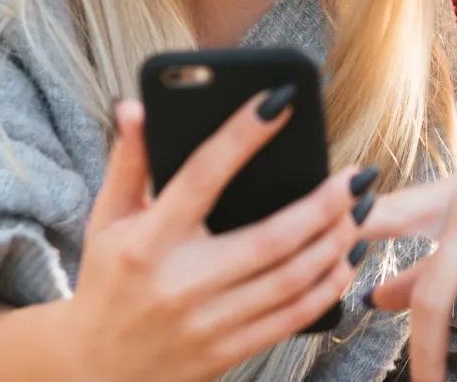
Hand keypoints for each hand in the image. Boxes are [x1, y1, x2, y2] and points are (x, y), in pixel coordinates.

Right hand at [50, 92, 373, 380]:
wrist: (94, 368)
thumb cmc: (107, 281)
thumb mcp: (106, 220)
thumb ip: (129, 163)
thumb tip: (135, 106)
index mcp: (146, 242)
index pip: (201, 176)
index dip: (242, 135)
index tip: (281, 100)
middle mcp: (180, 283)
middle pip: (270, 238)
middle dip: (324, 204)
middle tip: (357, 176)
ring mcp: (206, 324)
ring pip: (291, 279)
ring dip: (336, 243)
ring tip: (362, 210)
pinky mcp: (226, 352)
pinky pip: (292, 318)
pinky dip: (328, 286)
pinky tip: (348, 258)